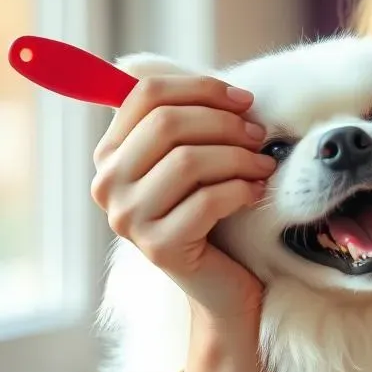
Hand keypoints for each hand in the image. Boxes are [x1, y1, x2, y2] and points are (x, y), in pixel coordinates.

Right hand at [91, 72, 275, 319]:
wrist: (222, 283)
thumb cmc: (213, 210)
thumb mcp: (199, 158)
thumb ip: (197, 121)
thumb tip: (231, 90)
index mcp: (111, 152)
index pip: (146, 94)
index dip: (202, 88)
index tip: (244, 100)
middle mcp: (108, 183)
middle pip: (166, 124)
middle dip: (225, 124)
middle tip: (259, 137)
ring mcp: (127, 218)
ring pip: (188, 161)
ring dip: (239, 158)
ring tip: (263, 166)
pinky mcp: (158, 247)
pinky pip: (207, 201)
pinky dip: (241, 190)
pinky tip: (256, 193)